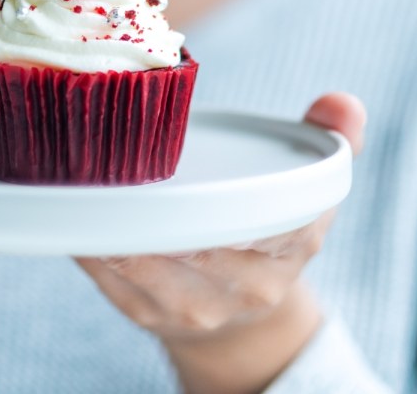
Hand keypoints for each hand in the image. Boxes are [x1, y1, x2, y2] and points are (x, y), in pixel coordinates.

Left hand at [76, 93, 365, 393]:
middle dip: (152, 203)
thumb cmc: (265, 228)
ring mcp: (196, 306)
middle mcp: (249, 283)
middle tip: (113, 152)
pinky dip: (90, 243)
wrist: (241, 316)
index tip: (177, 149)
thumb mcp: (308, 184)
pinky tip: (74, 209)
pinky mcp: (147, 313)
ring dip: (112, 223)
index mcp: (294, 242)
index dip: (223, 189)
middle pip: (194, 239)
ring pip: (145, 261)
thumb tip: (342, 102)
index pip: (264, 214)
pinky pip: (110, 278)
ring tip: (86, 178)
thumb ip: (332, 136)